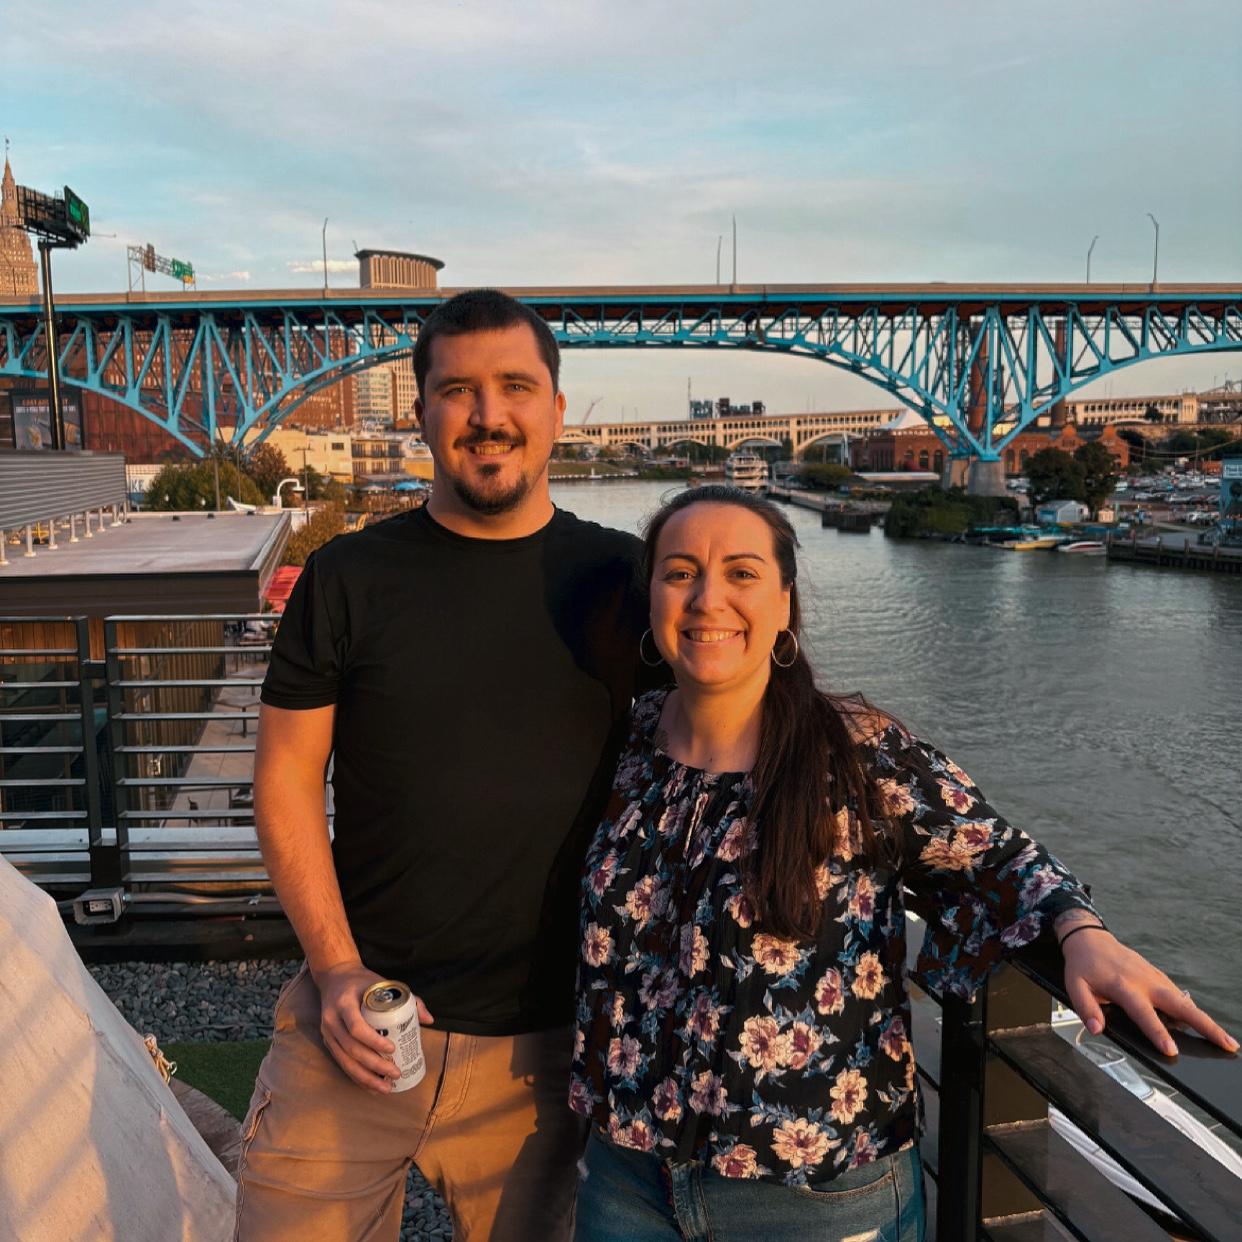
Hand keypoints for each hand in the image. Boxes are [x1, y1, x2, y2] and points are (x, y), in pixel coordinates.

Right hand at [312, 960, 433, 1093]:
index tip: (392, 1049)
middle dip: (374, 1065)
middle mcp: (332, 1019)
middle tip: (395, 1073)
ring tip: (386, 1088)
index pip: (356, 1027)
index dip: (374, 1041)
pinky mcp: (328, 1042)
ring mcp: (327, 1033)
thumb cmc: (363, 981)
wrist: (334, 977)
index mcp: (344, 1002)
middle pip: (352, 1049)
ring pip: (345, 1061)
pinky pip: (342, 1063)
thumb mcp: (383, 983)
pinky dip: (357, 1077)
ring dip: (366, 1078)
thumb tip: (429, 1020)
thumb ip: (408, 999)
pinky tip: (371, 1087)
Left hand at [1060, 930, 1237, 1056]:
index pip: (1143, 1013)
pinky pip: (1178, 995)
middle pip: (1180, 1005)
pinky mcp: (1158, 976)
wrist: (1090, 939)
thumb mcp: (1073, 986)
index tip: (1171, 1050)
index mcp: (1123, 986)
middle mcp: (1144, 981)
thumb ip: (1086, 1008)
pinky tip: (1204, 1025)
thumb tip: (1097, 1029)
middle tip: (1227, 1045)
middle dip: (1204, 1026)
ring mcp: (1154, 977)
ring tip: (1226, 1042)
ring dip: (1205, 1020)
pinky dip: (1193, 1010)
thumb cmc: (1082, 965)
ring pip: (1184, 1001)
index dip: (1157, 1032)